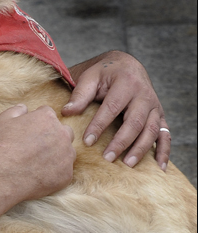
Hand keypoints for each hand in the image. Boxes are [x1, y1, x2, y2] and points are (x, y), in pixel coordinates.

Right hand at [0, 104, 75, 204]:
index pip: (47, 113)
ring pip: (67, 152)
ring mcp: (66, 155)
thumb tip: (24, 107)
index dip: (38, 121)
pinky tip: (39, 176)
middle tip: (37, 147)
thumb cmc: (1, 146)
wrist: (3, 176)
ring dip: (57, 155)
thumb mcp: (2, 121)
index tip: (29, 131)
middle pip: (64, 131)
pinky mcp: (66, 175)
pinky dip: (55, 174)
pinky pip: (64, 172)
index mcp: (47, 118)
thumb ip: (16, 110)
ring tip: (39, 163)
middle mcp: (62, 134)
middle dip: (54, 136)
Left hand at [62, 51, 169, 169]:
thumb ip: (80, 94)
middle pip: (135, 122)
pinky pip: (165, 135)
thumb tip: (66, 112)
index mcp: (126, 82)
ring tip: (127, 164)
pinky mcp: (160, 116)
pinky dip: (164, 151)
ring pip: (151, 130)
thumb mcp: (90, 76)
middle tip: (107, 158)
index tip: (87, 142)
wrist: (125, 65)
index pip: (112, 108)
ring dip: (140, 149)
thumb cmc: (104, 73)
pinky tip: (159, 167)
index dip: (99, 125)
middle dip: (121, 142)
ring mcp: (155, 107)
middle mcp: (144, 95)